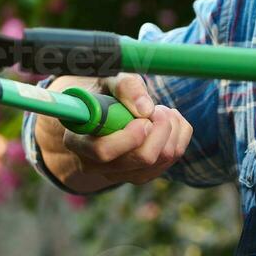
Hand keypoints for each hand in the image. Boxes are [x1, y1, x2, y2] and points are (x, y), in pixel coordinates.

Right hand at [36, 73, 193, 188]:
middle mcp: (95, 164)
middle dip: (160, 130)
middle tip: (158, 109)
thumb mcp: (107, 80)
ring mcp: (118, 174)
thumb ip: (124, 87)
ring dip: (170, 131)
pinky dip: (178, 137)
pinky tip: (168, 121)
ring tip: (161, 110)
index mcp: (77, 141)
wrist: (102, 111)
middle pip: (141, 159)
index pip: (103, 151)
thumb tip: (146, 109)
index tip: (144, 118)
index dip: (129, 136)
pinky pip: (170, 160)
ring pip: (159, 161)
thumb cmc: (102, 93)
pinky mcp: (139, 175)